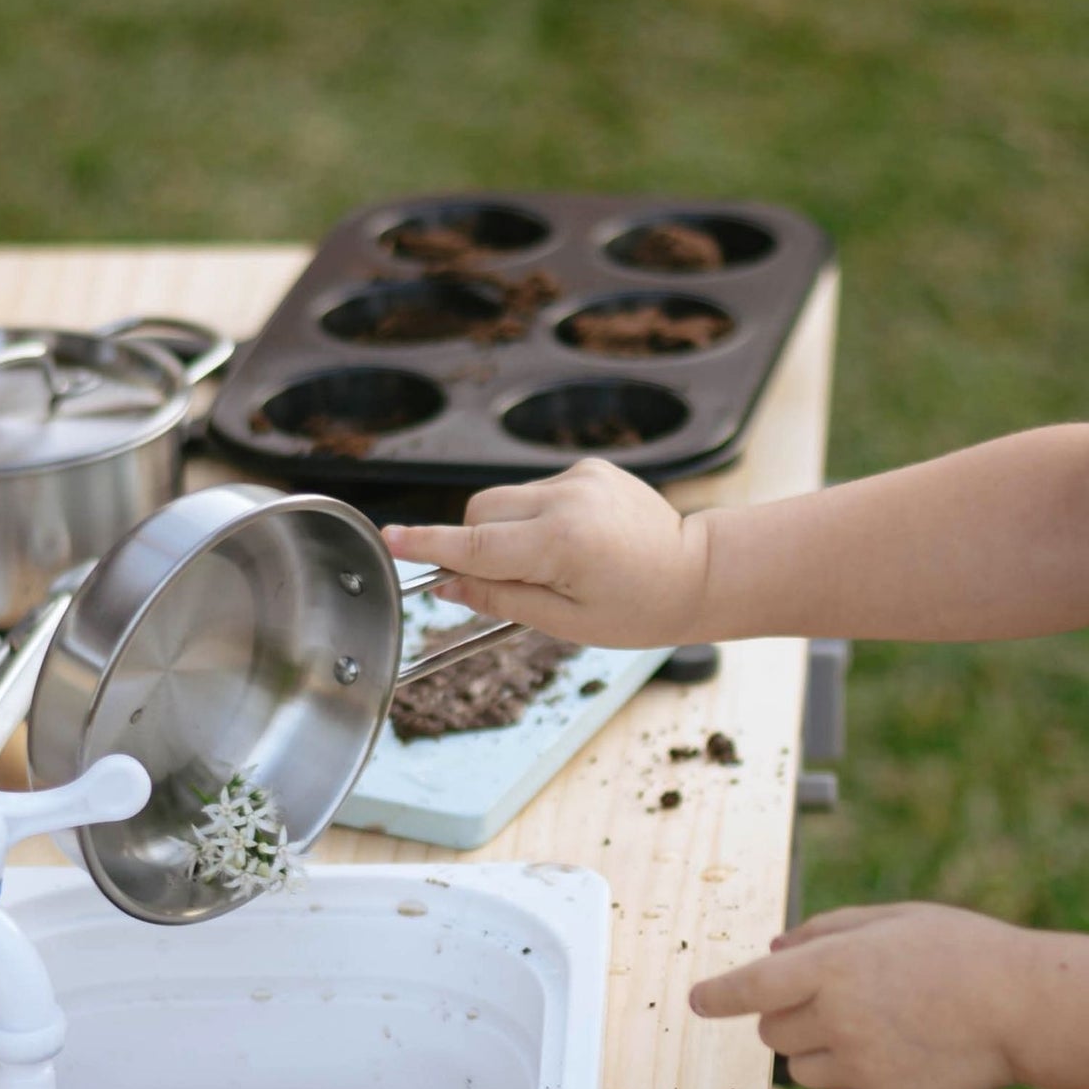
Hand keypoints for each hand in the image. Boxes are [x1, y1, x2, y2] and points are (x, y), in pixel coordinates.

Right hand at [383, 459, 710, 647]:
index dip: (429, 543)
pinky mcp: (589, 467)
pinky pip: (536, 490)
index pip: (477, 544)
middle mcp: (569, 500)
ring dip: (509, 530)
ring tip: (555, 562)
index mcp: (563, 544)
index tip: (390, 538)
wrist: (698, 573)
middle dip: (476, 542)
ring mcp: (580, 477)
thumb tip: (447, 584)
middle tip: (507, 579)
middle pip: (481, 511)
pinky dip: (537, 515)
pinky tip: (575, 539)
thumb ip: (501, 598)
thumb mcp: (566, 621)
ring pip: (505, 499)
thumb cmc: (639, 610)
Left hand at [690, 904, 1034, 1088]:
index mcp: (833, 967)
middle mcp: (837, 1020)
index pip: (750, 987)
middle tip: (840, 1002)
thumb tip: (772, 950)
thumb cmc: (957, 950)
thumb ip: (823, 932)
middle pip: (770, 1032)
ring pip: (802, 1069)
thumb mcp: (889, 919)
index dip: (717, 995)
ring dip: (822, 1051)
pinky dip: (855, 1085)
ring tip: (883, 1028)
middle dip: (789, 1017)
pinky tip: (901, 1058)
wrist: (1023, 1007)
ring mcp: (859, 1069)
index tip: (696, 1001)